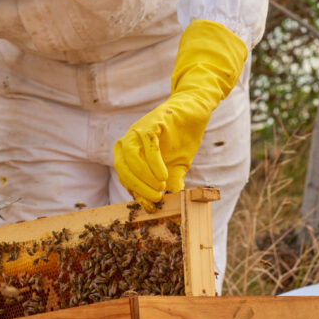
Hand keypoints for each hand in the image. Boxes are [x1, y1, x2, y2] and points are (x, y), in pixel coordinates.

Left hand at [113, 20, 246, 209]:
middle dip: (138, 186)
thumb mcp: (176, 167)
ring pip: (131, 156)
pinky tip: (164, 175)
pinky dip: (154, 162)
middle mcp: (129, 140)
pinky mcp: (153, 122)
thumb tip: (171, 205)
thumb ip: (170, 184)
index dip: (136, 193)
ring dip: (144, 176)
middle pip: (123, 167)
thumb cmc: (182, 139)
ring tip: (161, 188)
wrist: (195, 112)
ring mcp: (139, 129)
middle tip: (156, 199)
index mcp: (130, 152)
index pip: (125, 176)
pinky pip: (148, 143)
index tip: (151, 205)